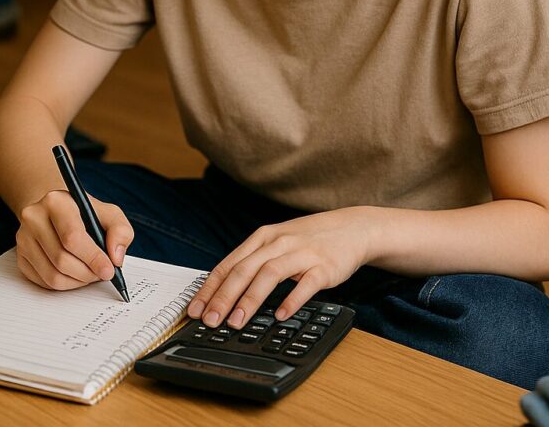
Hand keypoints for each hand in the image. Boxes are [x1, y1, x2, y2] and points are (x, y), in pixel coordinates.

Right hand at [14, 189, 134, 290]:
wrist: (56, 212)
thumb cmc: (85, 214)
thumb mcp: (109, 214)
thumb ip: (120, 232)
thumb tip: (115, 258)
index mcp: (56, 202)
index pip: (72, 237)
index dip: (93, 258)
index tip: (109, 270)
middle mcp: (33, 218)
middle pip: (61, 259)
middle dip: (87, 273)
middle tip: (102, 274)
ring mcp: (23, 238)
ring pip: (52, 275)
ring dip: (77, 282)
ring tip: (90, 274)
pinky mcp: (21, 257)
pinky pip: (44, 282)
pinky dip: (65, 285)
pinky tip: (76, 275)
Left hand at [186, 207, 374, 328]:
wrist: (352, 228)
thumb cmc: (310, 239)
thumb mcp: (277, 242)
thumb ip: (254, 262)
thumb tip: (225, 291)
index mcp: (262, 238)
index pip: (228, 264)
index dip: (210, 288)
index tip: (195, 309)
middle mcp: (278, 243)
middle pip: (244, 269)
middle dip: (224, 297)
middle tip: (210, 320)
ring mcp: (301, 253)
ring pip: (269, 275)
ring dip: (250, 299)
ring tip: (237, 321)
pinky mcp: (323, 266)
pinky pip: (306, 284)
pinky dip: (291, 299)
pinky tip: (281, 315)